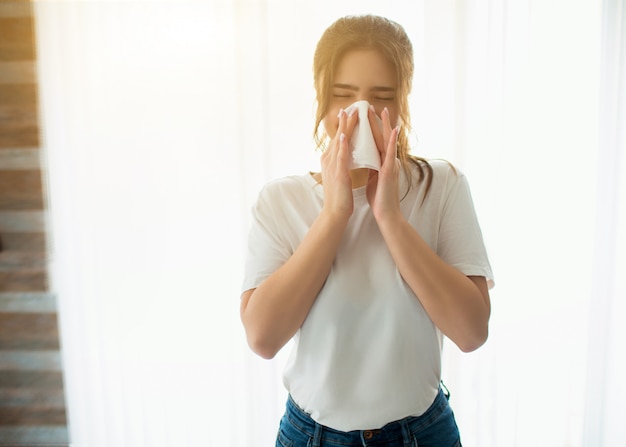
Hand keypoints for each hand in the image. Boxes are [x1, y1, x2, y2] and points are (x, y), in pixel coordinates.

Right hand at [320, 108, 357, 219]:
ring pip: (339, 142)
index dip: (344, 125)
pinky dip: (343, 145)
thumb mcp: (340, 175)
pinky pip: (340, 156)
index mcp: (330, 160)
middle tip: (352, 106)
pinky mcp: (338, 173)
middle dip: (345, 120)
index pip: (338, 138)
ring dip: (345, 126)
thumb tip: (346, 155)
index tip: (350, 112)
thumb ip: (342, 163)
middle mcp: (328, 160)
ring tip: (350, 113)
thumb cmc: (340, 197)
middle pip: (338, 136)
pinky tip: (346, 135)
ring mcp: (332, 166)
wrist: (335, 213)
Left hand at [366, 106, 401, 221]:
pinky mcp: (389, 171)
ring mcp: (390, 165)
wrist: (386, 213)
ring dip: (385, 125)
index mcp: (382, 162)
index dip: (371, 128)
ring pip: (387, 141)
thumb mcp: (373, 178)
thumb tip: (366, 159)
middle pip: (381, 137)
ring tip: (382, 110)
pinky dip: (392, 141)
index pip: (375, 141)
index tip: (365, 115)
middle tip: (370, 106)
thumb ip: (372, 167)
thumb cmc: (380, 198)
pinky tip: (394, 130)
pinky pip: (391, 153)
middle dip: (376, 121)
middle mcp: (388, 160)